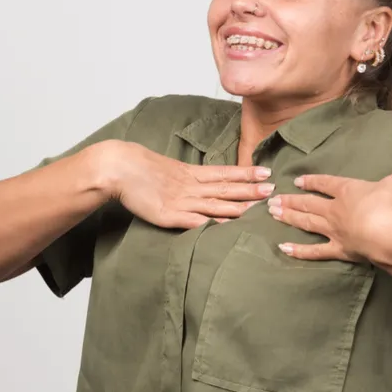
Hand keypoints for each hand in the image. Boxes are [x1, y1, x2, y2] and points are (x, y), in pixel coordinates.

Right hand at [97, 140, 274, 229]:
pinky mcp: (168, 215)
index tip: (266, 172)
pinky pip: (193, 220)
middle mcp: (189, 187)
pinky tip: (227, 225)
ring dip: (238, 205)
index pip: (223, 173)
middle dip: (250, 190)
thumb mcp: (167, 170)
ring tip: (259, 206)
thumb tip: (199, 180)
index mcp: (189, 174)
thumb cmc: (137, 168)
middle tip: (273, 190)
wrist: (117, 166)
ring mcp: (180, 201)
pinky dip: (211, 222)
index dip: (245, 173)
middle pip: (225, 188)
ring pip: (215, 203)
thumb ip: (183, 177)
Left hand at [267, 149, 391, 261]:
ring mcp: (333, 230)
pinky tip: (283, 249)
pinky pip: (314, 251)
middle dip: (291, 201)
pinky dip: (298, 251)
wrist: (385, 233)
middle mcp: (335, 210)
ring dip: (288, 218)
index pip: (326, 184)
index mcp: (347, 191)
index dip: (312, 181)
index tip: (298, 180)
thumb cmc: (389, 206)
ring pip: (306, 223)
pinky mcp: (337, 249)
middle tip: (271, 199)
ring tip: (271, 214)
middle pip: (308, 204)